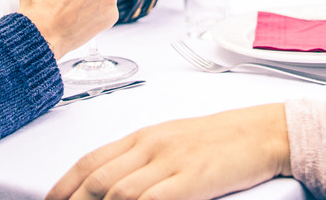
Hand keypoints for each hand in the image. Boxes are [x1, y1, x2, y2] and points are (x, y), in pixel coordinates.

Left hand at [46, 104, 290, 199]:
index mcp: (144, 136)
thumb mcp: (174, 142)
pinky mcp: (190, 179)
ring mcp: (169, 162)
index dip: (63, 186)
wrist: (262, 132)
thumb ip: (143, 160)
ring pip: (117, 192)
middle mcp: (150, 146)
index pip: (90, 161)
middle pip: (97, 180)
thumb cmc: (220, 140)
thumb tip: (113, 187)